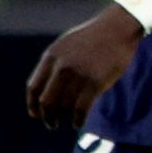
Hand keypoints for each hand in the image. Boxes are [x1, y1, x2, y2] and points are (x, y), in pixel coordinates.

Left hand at [26, 6, 143, 131]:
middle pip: (47, 100)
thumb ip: (55, 63)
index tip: (36, 115)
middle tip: (51, 124)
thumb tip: (47, 88)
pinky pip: (81, 108)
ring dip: (62, 119)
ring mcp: (79, 75)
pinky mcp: (96, 82)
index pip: (34, 87)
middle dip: (47, 116)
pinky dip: (78, 120)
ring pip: (64, 106)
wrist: (118, 28)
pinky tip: (78, 124)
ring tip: (66, 123)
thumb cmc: (93, 37)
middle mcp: (62, 67)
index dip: (32, 105)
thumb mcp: (66, 45)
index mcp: (51, 56)